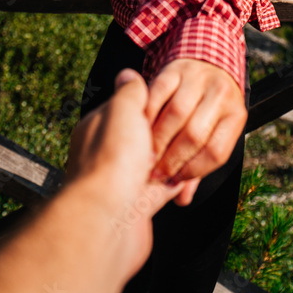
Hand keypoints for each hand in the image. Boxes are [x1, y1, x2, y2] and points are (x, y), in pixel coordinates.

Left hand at [65, 69, 183, 270]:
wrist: (107, 218)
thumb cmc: (112, 159)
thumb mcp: (122, 109)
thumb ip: (129, 92)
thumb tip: (127, 75)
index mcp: (98, 128)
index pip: (126, 108)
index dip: (149, 104)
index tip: (171, 100)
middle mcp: (107, 155)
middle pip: (141, 137)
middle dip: (163, 134)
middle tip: (187, 123)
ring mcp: (122, 181)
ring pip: (154, 164)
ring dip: (172, 159)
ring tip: (194, 147)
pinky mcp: (139, 205)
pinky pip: (162, 190)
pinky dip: (176, 184)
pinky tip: (190, 176)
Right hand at [145, 58, 246, 204]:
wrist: (207, 61)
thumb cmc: (208, 108)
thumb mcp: (213, 131)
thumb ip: (198, 164)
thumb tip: (182, 199)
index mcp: (236, 115)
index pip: (216, 152)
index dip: (192, 172)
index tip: (173, 182)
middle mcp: (221, 94)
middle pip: (195, 134)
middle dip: (171, 160)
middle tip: (153, 174)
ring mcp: (199, 79)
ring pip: (176, 114)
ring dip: (157, 140)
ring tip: (144, 157)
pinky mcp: (176, 68)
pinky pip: (158, 93)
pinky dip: (147, 114)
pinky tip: (139, 130)